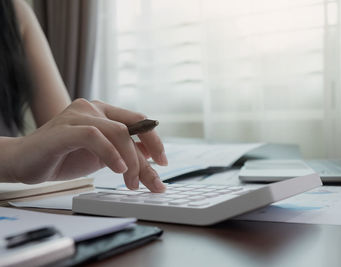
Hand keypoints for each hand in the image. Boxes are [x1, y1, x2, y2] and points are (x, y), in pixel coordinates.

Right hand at [7, 99, 167, 191]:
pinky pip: (94, 136)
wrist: (23, 162)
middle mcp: (93, 108)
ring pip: (118, 132)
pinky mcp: (64, 129)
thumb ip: (123, 152)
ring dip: (131, 161)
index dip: (155, 140)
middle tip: (153, 182)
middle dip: (147, 157)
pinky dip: (110, 154)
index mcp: (103, 112)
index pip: (138, 121)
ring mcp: (77, 115)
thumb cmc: (62, 158)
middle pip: (133, 126)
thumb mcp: (102, 156)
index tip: (163, 162)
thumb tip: (152, 159)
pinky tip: (118, 169)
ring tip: (132, 183)